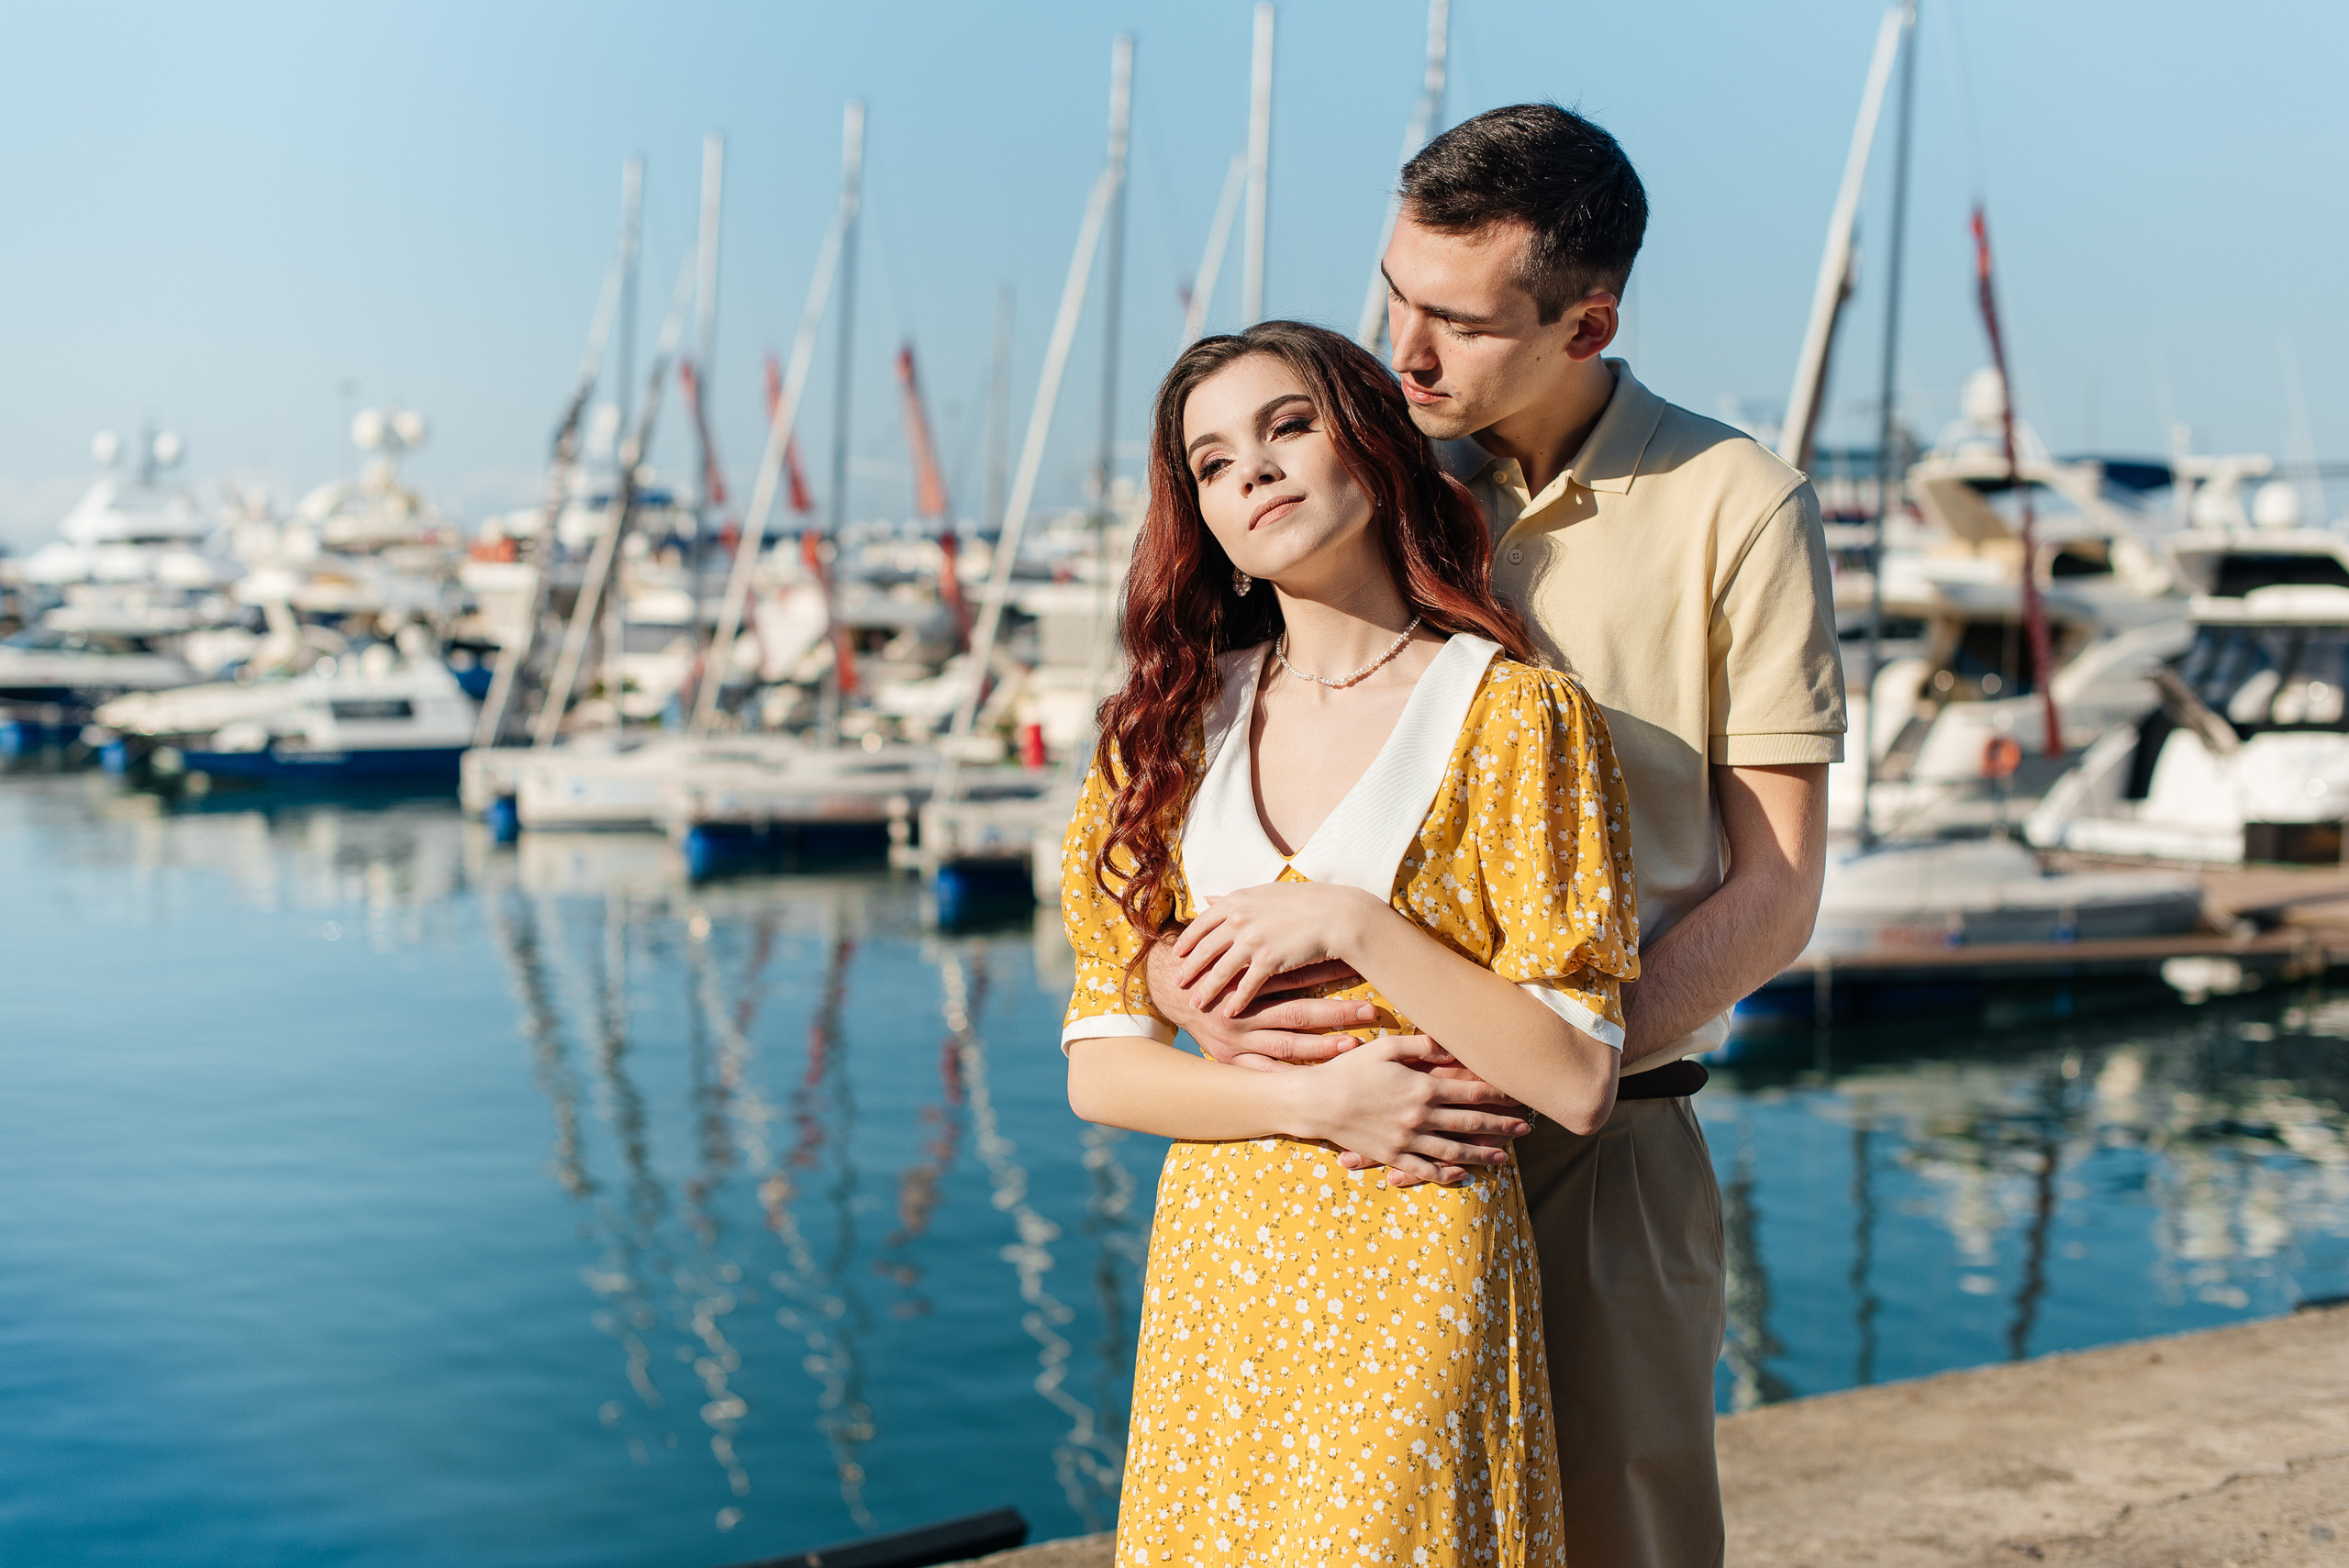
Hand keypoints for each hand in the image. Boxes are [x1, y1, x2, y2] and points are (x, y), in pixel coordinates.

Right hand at [1147, 944, 1371, 1065]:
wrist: (1163, 996)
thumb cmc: (1202, 968)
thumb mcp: (1223, 946)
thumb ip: (1254, 933)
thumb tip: (1289, 914)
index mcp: (1243, 979)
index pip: (1293, 975)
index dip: (1325, 972)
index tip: (1358, 969)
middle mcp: (1242, 1011)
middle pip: (1296, 1012)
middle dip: (1334, 1012)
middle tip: (1369, 1011)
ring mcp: (1237, 1040)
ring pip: (1287, 1045)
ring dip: (1321, 1047)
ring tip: (1353, 1045)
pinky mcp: (1232, 1061)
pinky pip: (1266, 1073)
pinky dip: (1291, 1076)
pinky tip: (1319, 1082)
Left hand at [1173, 882, 1380, 1015]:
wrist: (1335, 914)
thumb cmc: (1304, 902)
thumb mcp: (1263, 893)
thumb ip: (1233, 900)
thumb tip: (1207, 898)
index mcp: (1236, 900)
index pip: (1202, 923)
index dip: (1187, 940)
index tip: (1176, 954)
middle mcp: (1239, 918)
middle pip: (1205, 949)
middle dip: (1188, 968)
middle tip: (1176, 983)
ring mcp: (1252, 940)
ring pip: (1220, 970)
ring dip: (1207, 989)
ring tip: (1196, 1003)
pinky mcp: (1268, 960)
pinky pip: (1246, 985)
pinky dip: (1236, 1001)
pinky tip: (1229, 1012)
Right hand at [1291, 1034, 1530, 1187]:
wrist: (1316, 1102)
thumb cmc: (1349, 1069)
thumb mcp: (1384, 1047)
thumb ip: (1420, 1044)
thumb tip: (1449, 1043)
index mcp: (1422, 1088)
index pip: (1470, 1093)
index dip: (1498, 1095)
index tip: (1518, 1097)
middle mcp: (1420, 1117)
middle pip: (1470, 1123)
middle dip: (1500, 1126)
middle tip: (1525, 1129)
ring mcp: (1407, 1140)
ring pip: (1454, 1150)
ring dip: (1482, 1153)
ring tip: (1505, 1157)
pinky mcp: (1392, 1156)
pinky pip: (1425, 1169)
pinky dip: (1447, 1174)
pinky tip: (1463, 1175)